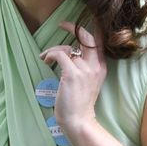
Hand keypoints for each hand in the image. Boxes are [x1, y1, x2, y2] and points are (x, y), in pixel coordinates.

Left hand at [39, 22, 106, 139]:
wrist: (79, 120)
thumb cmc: (79, 104)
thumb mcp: (87, 82)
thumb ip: (84, 67)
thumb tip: (71, 54)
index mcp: (101, 67)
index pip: (99, 42)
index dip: (90, 29)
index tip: (77, 24)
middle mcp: (96, 66)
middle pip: (87, 37)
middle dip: (72, 27)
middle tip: (61, 24)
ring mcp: (85, 70)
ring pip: (67, 48)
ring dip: (53, 50)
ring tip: (45, 58)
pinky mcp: (72, 74)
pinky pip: (59, 55)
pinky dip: (50, 55)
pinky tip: (45, 60)